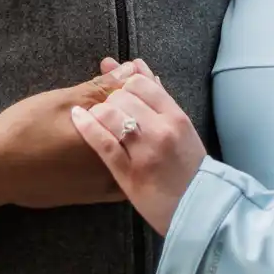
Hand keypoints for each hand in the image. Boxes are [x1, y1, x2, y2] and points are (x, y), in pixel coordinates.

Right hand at [0, 75, 127, 208]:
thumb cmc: (24, 130)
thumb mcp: (63, 100)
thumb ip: (102, 87)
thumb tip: (132, 69)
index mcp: (108, 137)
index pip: (138, 106)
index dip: (141, 82)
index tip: (137, 68)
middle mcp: (114, 164)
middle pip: (140, 129)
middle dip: (140, 103)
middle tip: (133, 81)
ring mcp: (106, 183)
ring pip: (134, 151)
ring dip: (133, 126)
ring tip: (125, 106)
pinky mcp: (95, 196)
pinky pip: (123, 173)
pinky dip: (126, 153)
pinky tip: (119, 139)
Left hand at [71, 59, 206, 235]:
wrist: (195, 207)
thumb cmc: (187, 166)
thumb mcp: (181, 127)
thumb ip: (159, 97)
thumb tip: (137, 65)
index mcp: (176, 117)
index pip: (142, 84)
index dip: (125, 84)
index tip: (120, 93)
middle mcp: (161, 130)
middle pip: (122, 97)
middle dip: (110, 99)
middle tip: (108, 110)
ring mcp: (144, 151)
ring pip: (110, 115)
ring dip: (98, 112)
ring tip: (95, 117)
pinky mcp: (127, 172)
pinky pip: (102, 142)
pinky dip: (87, 126)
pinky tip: (78, 118)